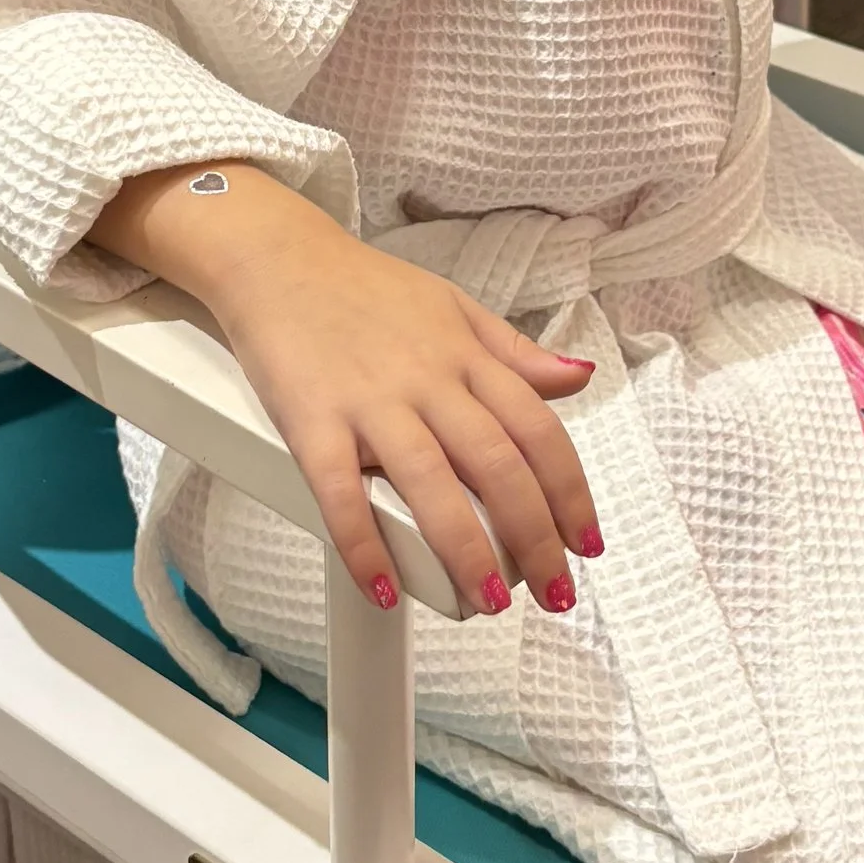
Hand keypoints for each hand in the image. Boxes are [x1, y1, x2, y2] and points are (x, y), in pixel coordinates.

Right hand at [93, 164, 599, 614]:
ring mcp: (369, 401)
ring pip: (429, 482)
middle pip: (496, 465)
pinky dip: (361, 542)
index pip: (538, 431)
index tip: (587, 544)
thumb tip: (578, 376)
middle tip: (553, 594)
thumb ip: (515, 353)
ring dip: (464, 550)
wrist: (277, 259)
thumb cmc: (366, 291)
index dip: (570, 493)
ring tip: (487, 603)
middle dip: (534, 538)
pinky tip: (382, 588)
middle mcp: (428, 380)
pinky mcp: (310, 419)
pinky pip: (339, 489)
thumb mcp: (455, 309)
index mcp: (468, 357)